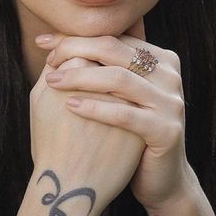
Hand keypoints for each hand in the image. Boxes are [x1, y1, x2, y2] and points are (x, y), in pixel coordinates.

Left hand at [37, 19, 193, 212]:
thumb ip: (104, 65)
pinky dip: (95, 108)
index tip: (44, 41)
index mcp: (161, 59)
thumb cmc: (130, 133)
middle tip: (47, 58)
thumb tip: (62, 37)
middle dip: (74, 49)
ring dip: (80, 77)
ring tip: (52, 82)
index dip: (75, 37)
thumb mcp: (120, 94)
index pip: (112, 37)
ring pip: (119, 79)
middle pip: (114, 50)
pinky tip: (70, 106)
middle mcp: (169, 75)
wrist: (161, 179)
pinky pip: (125, 115)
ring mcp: (171, 103)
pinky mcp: (167, 131)